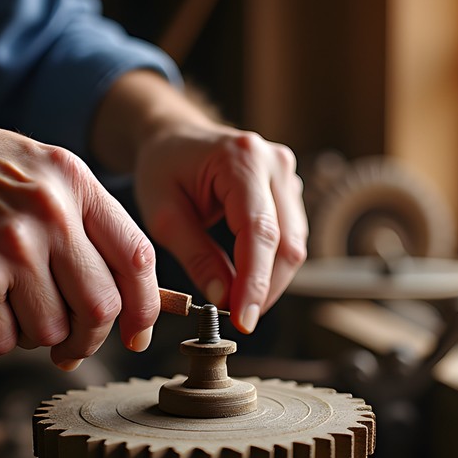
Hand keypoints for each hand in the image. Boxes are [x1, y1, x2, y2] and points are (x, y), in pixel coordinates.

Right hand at [0, 105, 158, 365]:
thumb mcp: (32, 168)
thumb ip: (78, 219)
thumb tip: (118, 292)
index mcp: (72, 183)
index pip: (137, 257)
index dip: (145, 308)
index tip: (137, 334)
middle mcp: (50, 213)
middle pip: (102, 306)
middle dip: (90, 339)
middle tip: (69, 346)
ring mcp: (12, 247)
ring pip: (53, 330)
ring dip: (33, 338)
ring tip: (6, 313)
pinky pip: (3, 340)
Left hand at [133, 120, 307, 334]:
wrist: (174, 137)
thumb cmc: (163, 168)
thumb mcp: (164, 215)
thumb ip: (196, 256)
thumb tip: (224, 297)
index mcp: (241, 159)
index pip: (259, 232)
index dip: (254, 283)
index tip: (243, 320)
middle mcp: (274, 162)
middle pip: (287, 243)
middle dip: (264, 288)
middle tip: (236, 318)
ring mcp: (287, 174)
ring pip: (294, 245)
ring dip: (269, 281)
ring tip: (237, 300)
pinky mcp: (289, 191)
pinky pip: (290, 238)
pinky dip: (270, 266)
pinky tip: (245, 279)